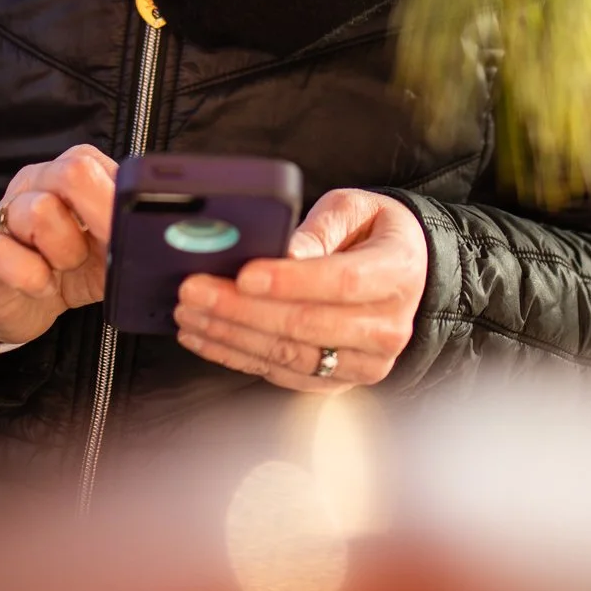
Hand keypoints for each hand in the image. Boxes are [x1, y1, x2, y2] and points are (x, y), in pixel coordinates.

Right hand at [0, 144, 116, 345]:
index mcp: (71, 173)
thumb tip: (163, 230)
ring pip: (41, 211)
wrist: (14, 301)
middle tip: (98, 252)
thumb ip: (129, 231)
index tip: (132, 231)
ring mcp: (7, 213)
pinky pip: (8, 253)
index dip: (120, 198)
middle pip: (72, 173)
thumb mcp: (108, 249)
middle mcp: (37, 183)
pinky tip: (42, 286)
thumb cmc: (68, 270)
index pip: (101, 163)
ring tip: (63, 269)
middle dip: (98, 218)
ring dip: (65, 252)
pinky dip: (34, 278)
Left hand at [172, 188, 426, 389]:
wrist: (400, 273)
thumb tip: (283, 253)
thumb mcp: (353, 209)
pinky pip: (281, 374)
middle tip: (194, 292)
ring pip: (289, 355)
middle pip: (308, 325)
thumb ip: (320, 228)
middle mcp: (387, 326)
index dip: (290, 281)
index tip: (244, 275)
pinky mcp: (338, 381)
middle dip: (242, 310)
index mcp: (397, 272)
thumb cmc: (371, 233)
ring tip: (189, 313)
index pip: (343, 282)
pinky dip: (237, 356)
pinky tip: (206, 336)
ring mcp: (365, 362)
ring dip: (231, 336)